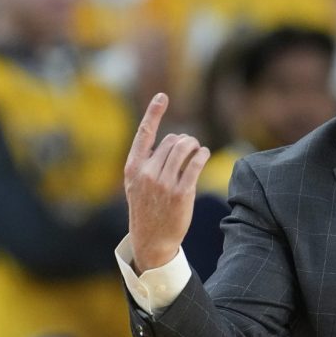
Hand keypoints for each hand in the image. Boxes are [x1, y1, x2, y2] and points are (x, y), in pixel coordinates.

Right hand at [124, 93, 210, 272]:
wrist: (151, 240)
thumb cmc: (146, 209)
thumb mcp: (136, 185)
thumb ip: (146, 163)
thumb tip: (169, 141)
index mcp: (133, 168)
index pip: (144, 134)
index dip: (154, 113)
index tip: (162, 96)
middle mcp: (147, 173)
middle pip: (171, 141)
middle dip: (182, 141)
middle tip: (188, 147)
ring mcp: (164, 183)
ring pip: (184, 149)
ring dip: (194, 145)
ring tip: (196, 149)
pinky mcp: (181, 193)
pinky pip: (195, 164)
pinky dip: (201, 155)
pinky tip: (202, 154)